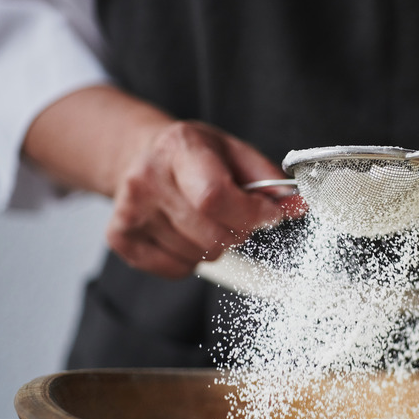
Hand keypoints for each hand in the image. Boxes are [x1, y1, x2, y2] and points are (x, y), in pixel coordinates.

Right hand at [107, 120, 294, 277]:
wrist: (140, 155)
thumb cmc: (194, 155)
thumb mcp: (234, 151)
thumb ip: (268, 179)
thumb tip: (298, 206)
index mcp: (179, 148)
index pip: (215, 197)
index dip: (251, 214)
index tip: (269, 215)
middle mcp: (147, 179)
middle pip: (212, 233)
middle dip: (238, 231)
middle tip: (236, 216)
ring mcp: (129, 211)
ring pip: (199, 255)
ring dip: (215, 245)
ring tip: (205, 219)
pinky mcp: (120, 238)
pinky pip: (177, 269)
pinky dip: (191, 259)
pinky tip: (185, 232)